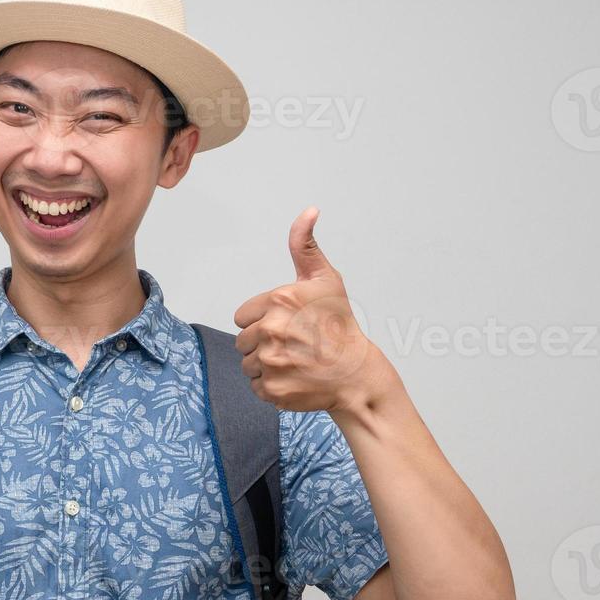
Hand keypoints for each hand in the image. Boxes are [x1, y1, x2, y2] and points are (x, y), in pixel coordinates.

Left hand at [233, 207, 379, 413]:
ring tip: (294, 361)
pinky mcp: (272, 389)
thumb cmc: (340, 325)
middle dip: (263, 343)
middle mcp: (272, 331)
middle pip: (242, 341)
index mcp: (280, 301)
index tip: (288, 325)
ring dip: (265, 364)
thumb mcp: (325, 279)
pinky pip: (255, 385)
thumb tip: (308, 211)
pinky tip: (294, 377)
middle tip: (293, 345)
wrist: (357, 374)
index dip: (263, 320)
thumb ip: (305, 246)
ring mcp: (271, 362)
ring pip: (247, 364)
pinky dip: (271, 385)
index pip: (243, 316)